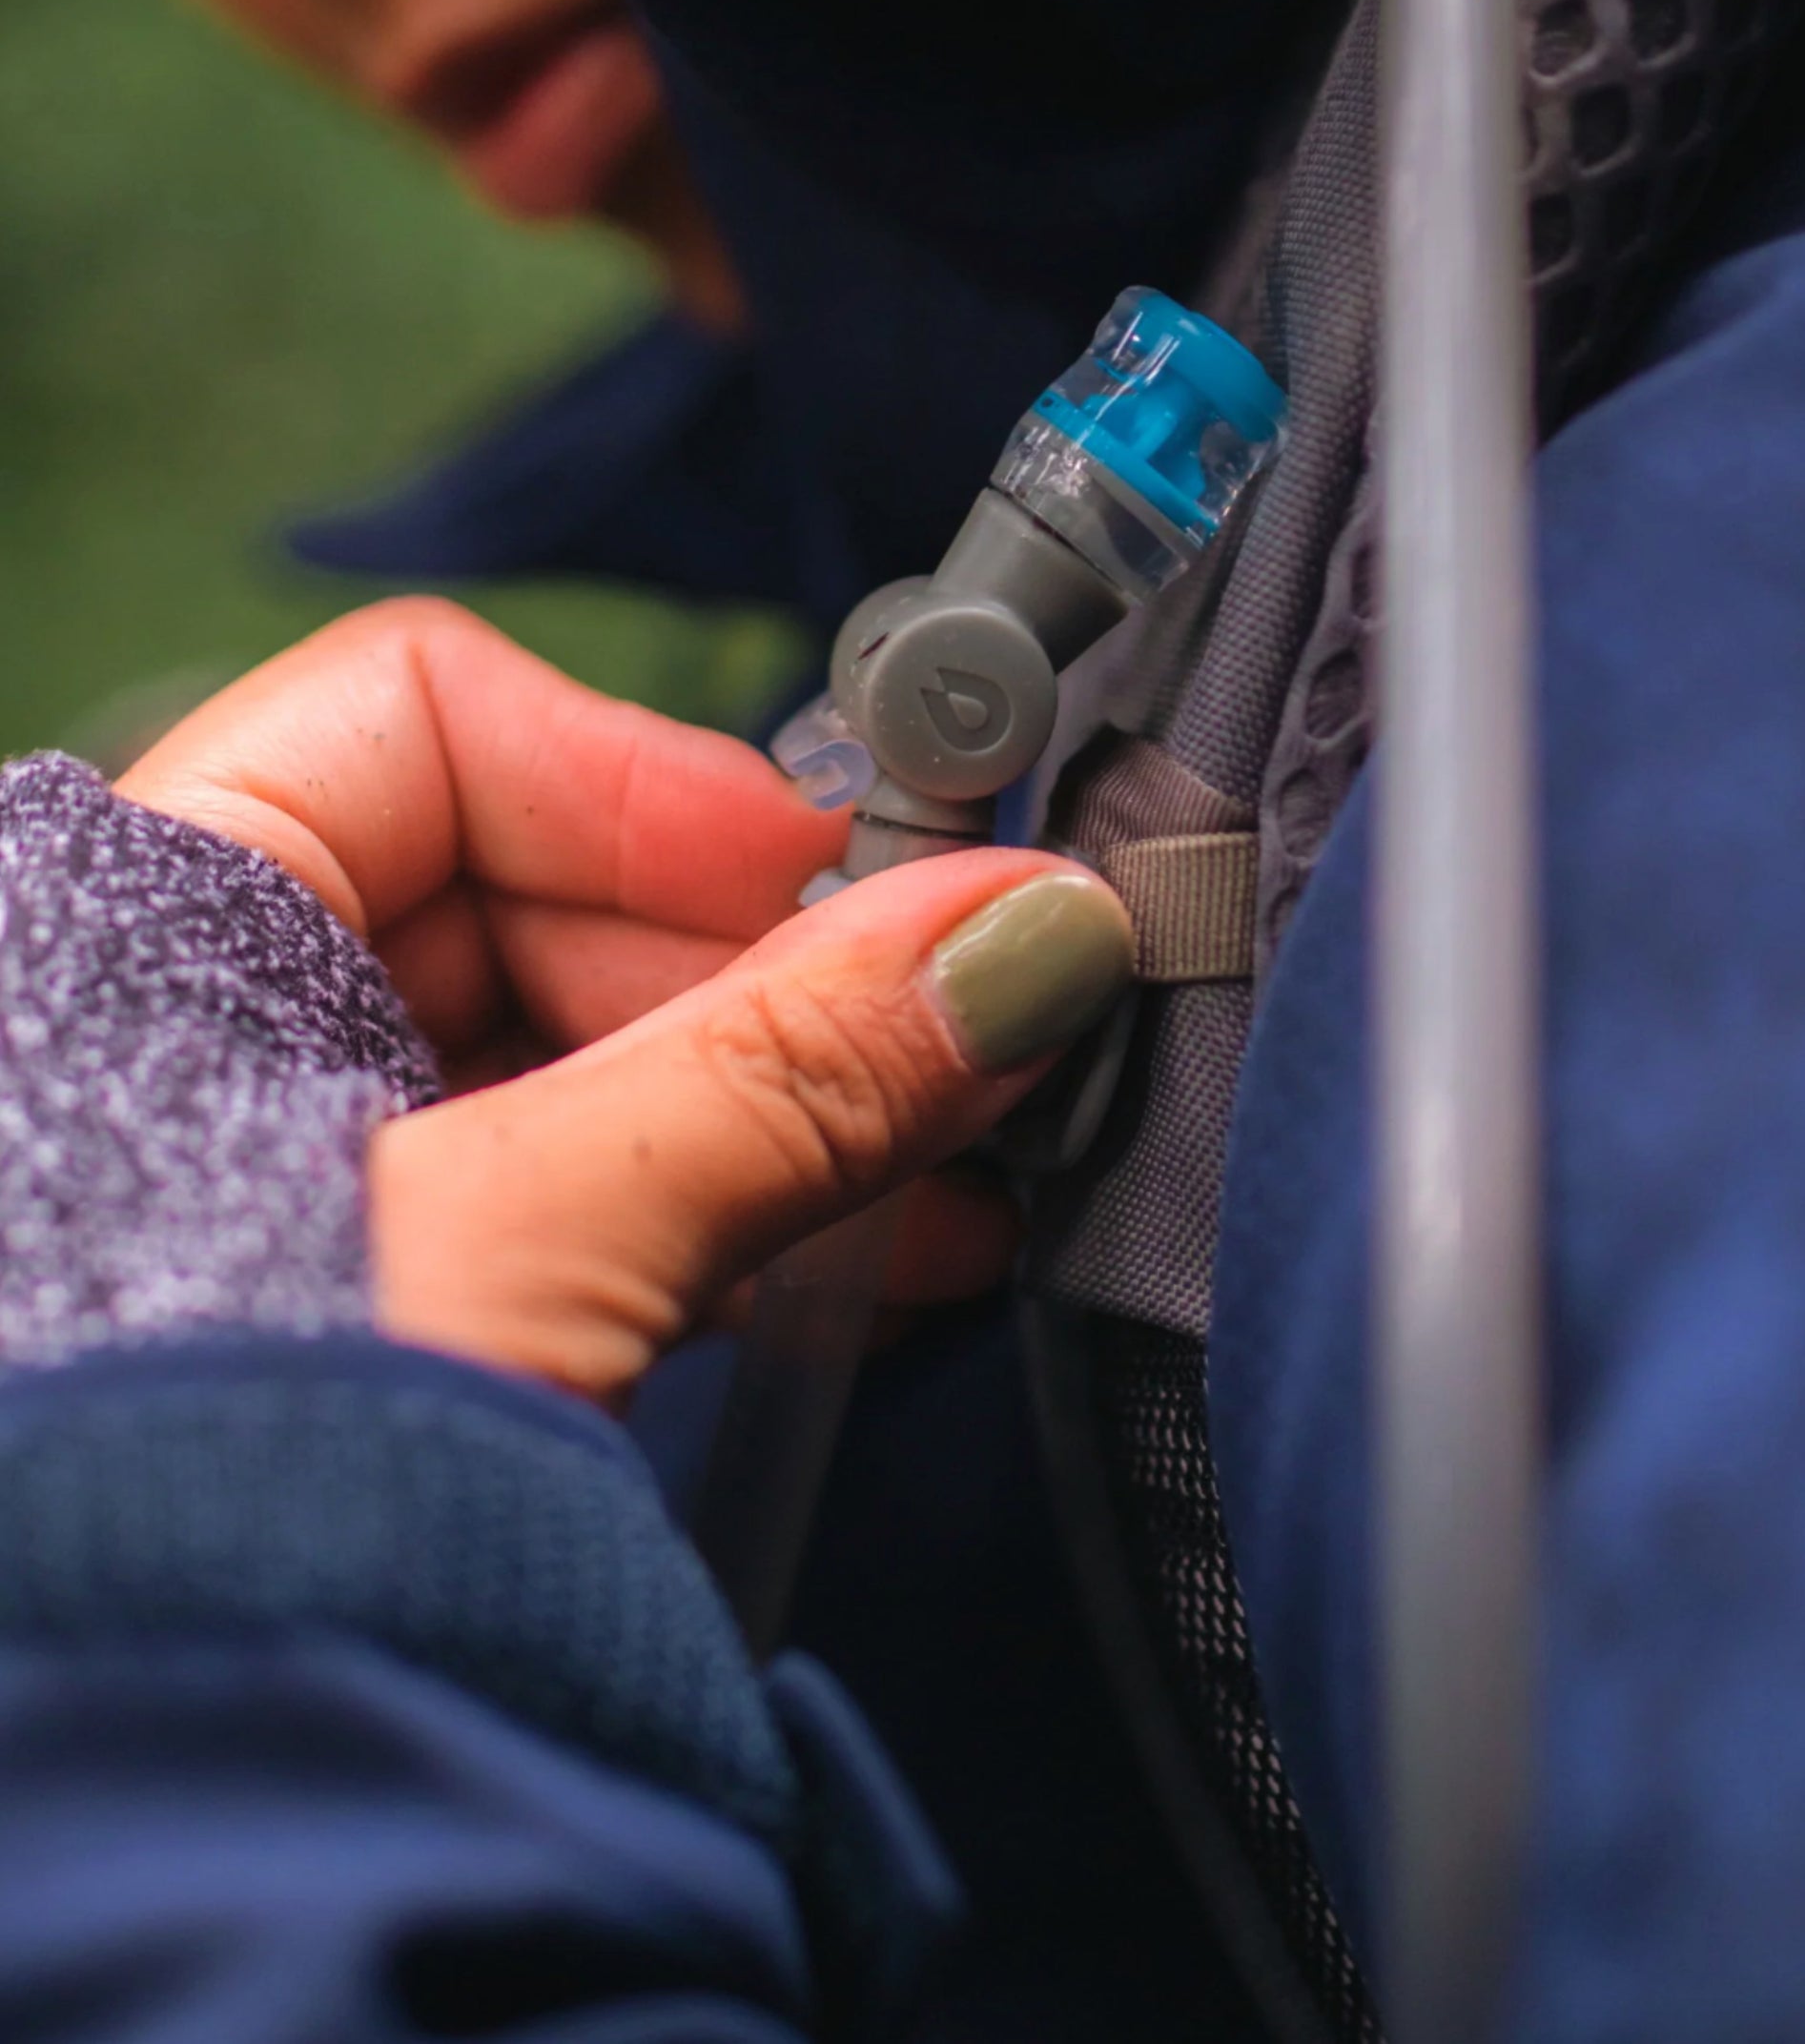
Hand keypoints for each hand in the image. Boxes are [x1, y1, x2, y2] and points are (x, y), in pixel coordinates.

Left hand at [120, 600, 1132, 1397]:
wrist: (92, 1775)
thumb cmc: (199, 1495)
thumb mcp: (515, 1251)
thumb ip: (778, 1077)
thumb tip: (1022, 932)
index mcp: (159, 920)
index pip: (433, 717)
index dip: (649, 783)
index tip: (839, 883)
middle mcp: (228, 1015)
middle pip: (546, 884)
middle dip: (765, 965)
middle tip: (947, 1038)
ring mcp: (322, 1155)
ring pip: (592, 1043)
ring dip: (788, 1093)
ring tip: (957, 1168)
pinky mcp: (413, 1280)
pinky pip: (599, 1176)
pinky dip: (739, 1197)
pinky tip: (881, 1250)